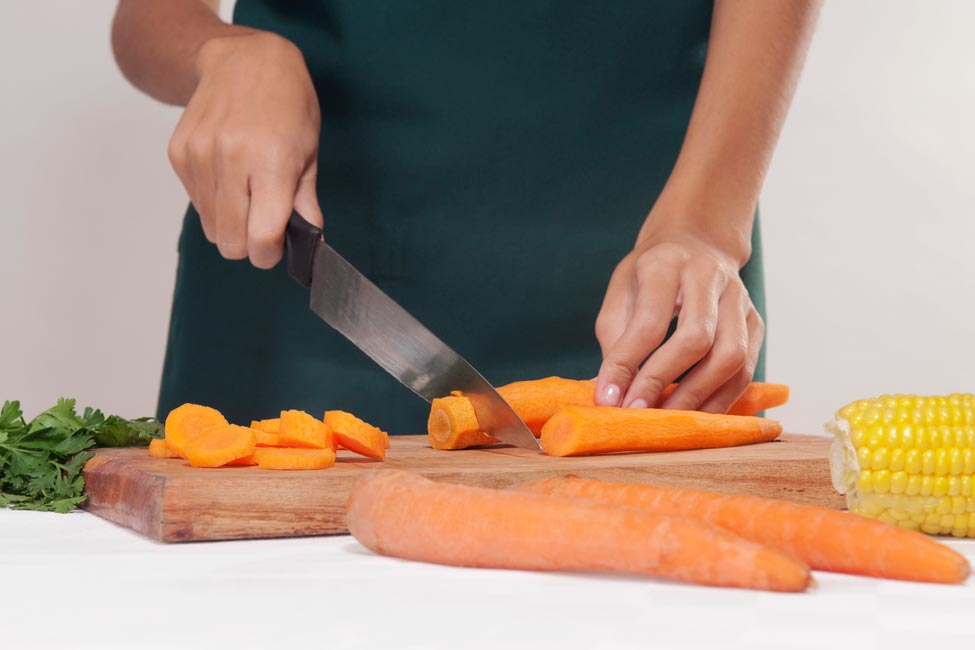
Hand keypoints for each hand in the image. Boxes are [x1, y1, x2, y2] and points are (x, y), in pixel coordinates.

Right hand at [168, 32, 322, 268]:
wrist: (243, 60)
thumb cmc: (286, 103)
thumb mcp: (309, 151)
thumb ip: (305, 201)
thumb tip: (309, 242)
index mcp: (270, 161)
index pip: (262, 237)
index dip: (269, 254)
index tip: (276, 249)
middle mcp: (230, 159)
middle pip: (231, 242)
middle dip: (249, 246)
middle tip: (264, 227)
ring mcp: (200, 156)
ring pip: (211, 227)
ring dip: (231, 224)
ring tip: (248, 193)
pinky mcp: (179, 154)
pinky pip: (196, 203)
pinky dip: (214, 202)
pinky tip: (229, 175)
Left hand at [594, 226, 763, 412]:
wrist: (696, 242)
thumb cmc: (649, 275)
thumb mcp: (621, 294)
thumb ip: (615, 341)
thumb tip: (611, 395)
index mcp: (666, 263)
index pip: (649, 322)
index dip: (628, 364)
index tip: (608, 398)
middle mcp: (709, 277)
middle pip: (696, 339)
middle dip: (663, 383)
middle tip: (637, 414)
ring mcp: (740, 298)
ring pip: (731, 357)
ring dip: (697, 397)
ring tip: (668, 422)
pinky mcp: (756, 321)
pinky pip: (747, 368)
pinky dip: (721, 398)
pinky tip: (696, 415)